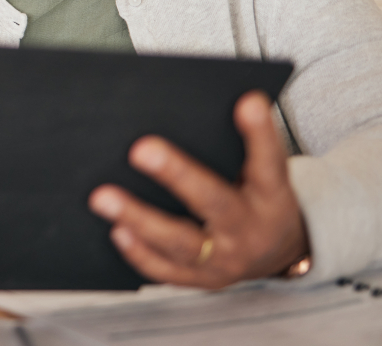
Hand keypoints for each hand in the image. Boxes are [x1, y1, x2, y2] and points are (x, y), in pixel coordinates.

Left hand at [88, 91, 307, 287]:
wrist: (278, 254)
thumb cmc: (259, 198)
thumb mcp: (263, 172)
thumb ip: (243, 145)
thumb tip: (200, 104)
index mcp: (272, 197)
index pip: (269, 162)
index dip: (260, 134)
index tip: (247, 101)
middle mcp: (250, 230)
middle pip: (214, 202)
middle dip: (176, 175)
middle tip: (140, 149)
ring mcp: (226, 260)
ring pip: (181, 242)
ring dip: (139, 218)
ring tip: (103, 197)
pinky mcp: (203, 280)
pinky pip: (167, 270)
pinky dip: (140, 252)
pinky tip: (116, 230)